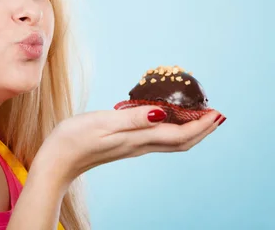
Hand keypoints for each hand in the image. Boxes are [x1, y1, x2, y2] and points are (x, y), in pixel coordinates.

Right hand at [35, 106, 224, 186]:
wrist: (57, 161)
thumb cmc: (74, 139)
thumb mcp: (103, 122)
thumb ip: (134, 117)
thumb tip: (164, 113)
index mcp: (137, 140)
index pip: (179, 134)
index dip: (201, 125)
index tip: (217, 113)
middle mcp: (139, 146)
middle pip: (180, 142)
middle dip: (201, 130)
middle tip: (216, 115)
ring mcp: (132, 147)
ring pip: (170, 141)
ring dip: (188, 130)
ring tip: (197, 116)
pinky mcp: (123, 146)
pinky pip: (156, 139)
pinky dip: (170, 129)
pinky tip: (165, 118)